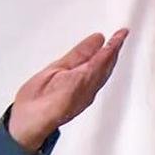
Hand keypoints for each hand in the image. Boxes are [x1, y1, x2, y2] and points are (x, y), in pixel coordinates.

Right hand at [8, 29, 127, 152]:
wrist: (31, 122)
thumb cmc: (39, 100)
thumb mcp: (57, 69)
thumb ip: (78, 55)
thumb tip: (97, 40)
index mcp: (87, 77)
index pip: (106, 56)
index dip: (115, 43)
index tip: (122, 32)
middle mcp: (91, 88)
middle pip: (107, 66)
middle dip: (113, 51)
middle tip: (119, 36)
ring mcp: (87, 95)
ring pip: (103, 74)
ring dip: (108, 60)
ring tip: (110, 48)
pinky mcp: (81, 99)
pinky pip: (96, 80)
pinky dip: (99, 69)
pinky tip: (94, 66)